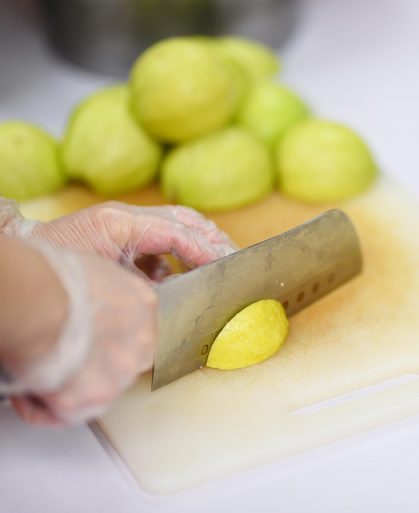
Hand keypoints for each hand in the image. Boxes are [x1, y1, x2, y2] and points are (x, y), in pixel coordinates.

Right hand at [10, 250, 156, 425]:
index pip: (131, 331)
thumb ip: (103, 295)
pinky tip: (27, 394)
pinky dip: (43, 409)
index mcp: (143, 305)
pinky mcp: (95, 399)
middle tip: (55, 360)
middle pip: (118, 363)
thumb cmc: (55, 279)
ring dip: (66, 389)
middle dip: (89, 366)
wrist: (40, 301)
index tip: (80, 340)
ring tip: (35, 376)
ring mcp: (122, 374)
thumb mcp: (96, 273)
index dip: (101, 339)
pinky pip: (67, 415)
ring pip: (95, 391)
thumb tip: (85, 305)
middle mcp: (142, 343)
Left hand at [27, 201, 236, 280]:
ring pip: (179, 225)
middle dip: (214, 239)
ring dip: (202, 244)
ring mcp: (126, 226)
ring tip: (222, 264)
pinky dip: (179, 257)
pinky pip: (162, 242)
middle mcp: (128, 219)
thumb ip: (147, 287)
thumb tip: (182, 298)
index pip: (178, 230)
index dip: (206, 249)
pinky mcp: (122, 238)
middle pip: (186, 220)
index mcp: (123, 223)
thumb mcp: (106, 282)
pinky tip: (182, 279)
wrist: (28, 274)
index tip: (227, 266)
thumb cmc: (60, 273)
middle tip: (236, 260)